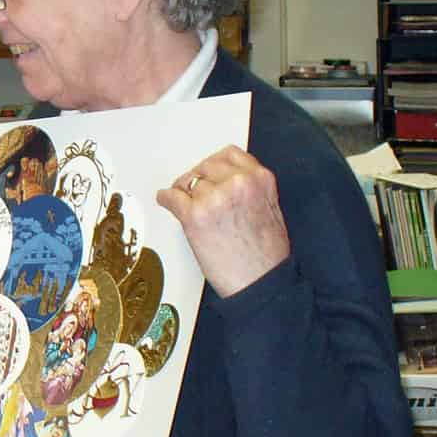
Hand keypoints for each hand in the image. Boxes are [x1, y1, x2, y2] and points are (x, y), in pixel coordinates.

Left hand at [157, 147, 290, 297]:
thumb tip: (225, 181)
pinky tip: (165, 200)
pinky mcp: (195, 216)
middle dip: (199, 179)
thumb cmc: (268, 254)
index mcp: (260, 179)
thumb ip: (251, 188)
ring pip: (189, 182)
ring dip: (185, 192)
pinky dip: (166, 199)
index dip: (215, 166)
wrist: (261, 282)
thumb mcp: (271, 208)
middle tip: (194, 192)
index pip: (229, 154)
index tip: (209, 174)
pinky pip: (172, 197)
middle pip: (205, 166)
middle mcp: (238, 183)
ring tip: (185, 203)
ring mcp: (215, 198)